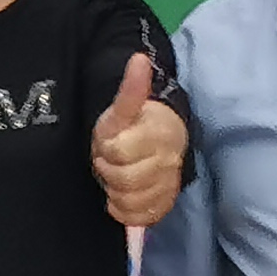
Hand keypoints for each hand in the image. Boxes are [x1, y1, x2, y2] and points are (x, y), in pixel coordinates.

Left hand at [90, 52, 188, 227]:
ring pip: (130, 200)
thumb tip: (139, 58)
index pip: (118, 151)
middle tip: (110, 160)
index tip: (109, 142)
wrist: (155, 146)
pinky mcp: (163, 206)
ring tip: (117, 175)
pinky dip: (123, 209)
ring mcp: (168, 185)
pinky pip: (137, 217)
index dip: (106, 148)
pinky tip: (121, 194)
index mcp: (160, 134)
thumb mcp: (123, 109)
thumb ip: (130, 89)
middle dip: (108, 169)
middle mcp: (170, 161)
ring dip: (114, 189)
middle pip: (124, 179)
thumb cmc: (134, 127)